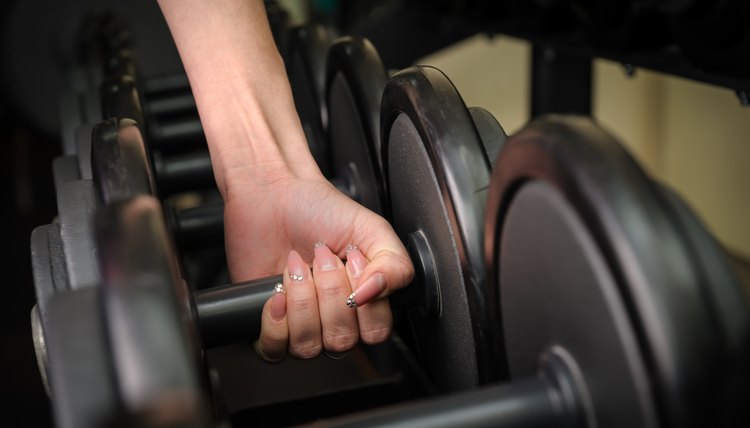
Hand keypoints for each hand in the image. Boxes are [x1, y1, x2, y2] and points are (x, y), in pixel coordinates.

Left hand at [222, 172, 413, 361]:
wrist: (275, 195)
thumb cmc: (321, 209)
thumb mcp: (374, 229)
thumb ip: (394, 265)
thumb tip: (373, 294)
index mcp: (365, 302)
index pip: (375, 333)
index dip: (363, 301)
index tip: (352, 261)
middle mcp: (335, 320)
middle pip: (341, 341)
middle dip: (329, 293)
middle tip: (322, 258)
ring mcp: (301, 325)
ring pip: (308, 346)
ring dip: (302, 302)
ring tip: (298, 268)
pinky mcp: (269, 325)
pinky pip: (274, 349)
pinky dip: (275, 321)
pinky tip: (278, 292)